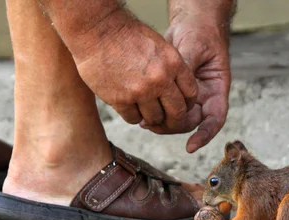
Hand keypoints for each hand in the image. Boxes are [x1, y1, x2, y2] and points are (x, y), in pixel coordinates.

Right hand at [69, 12, 200, 131]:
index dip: (187, 104)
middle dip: (174, 121)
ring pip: (155, 119)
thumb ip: (171, 69)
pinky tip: (128, 105)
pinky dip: (132, 116)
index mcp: (173, 63)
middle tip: (167, 121)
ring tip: (143, 108)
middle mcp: (160, 79)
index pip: (191, 94)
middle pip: (177, 113)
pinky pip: (134, 119)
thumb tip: (179, 93)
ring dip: (150, 117)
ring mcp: (141, 91)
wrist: (96, 29)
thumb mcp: (159, 46)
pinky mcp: (121, 99)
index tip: (180, 106)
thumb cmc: (127, 36)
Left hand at [142, 15, 231, 152]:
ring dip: (162, 123)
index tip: (191, 146)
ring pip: (177, 120)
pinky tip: (142, 113)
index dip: (205, 135)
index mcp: (216, 89)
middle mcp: (204, 97)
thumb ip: (184, 67)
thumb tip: (171, 85)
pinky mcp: (173, 93)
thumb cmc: (199, 31)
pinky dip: (155, 113)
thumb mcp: (194, 47)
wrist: (191, 23)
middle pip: (191, 123)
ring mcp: (190, 97)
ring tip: (144, 121)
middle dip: (174, 127)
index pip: (215, 119)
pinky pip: (165, 109)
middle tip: (153, 125)